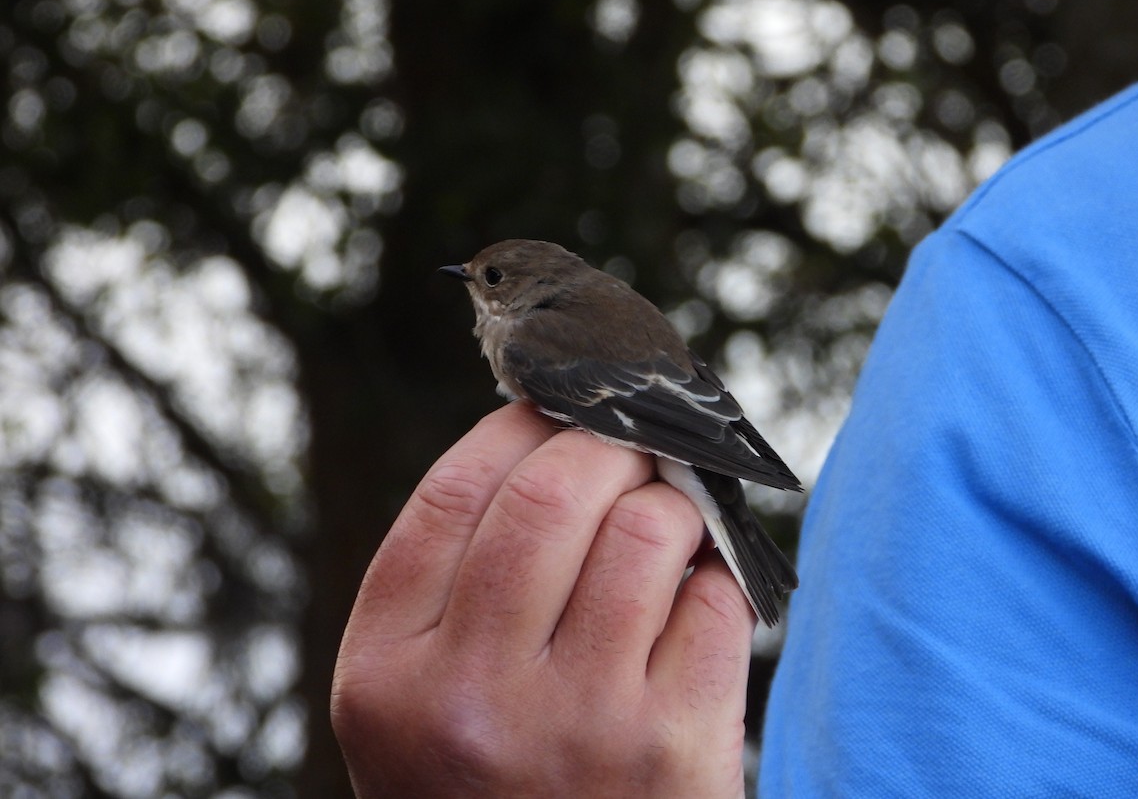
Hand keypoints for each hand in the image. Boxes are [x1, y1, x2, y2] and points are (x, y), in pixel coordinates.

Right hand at [331, 401, 754, 797]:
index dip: (513, 428)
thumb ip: (456, 582)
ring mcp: (577, 726)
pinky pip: (715, 596)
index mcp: (385, 673)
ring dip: (669, 501)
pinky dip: (715, 576)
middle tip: (627, 448)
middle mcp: (471, 698)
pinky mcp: (673, 749)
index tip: (551, 410)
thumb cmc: (489, 779)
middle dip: (605, 444)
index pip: (451, 494)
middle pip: (551, 492)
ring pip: (646, 528)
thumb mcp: (419, 698)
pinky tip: (691, 599)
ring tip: (664, 522)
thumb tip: (551, 436)